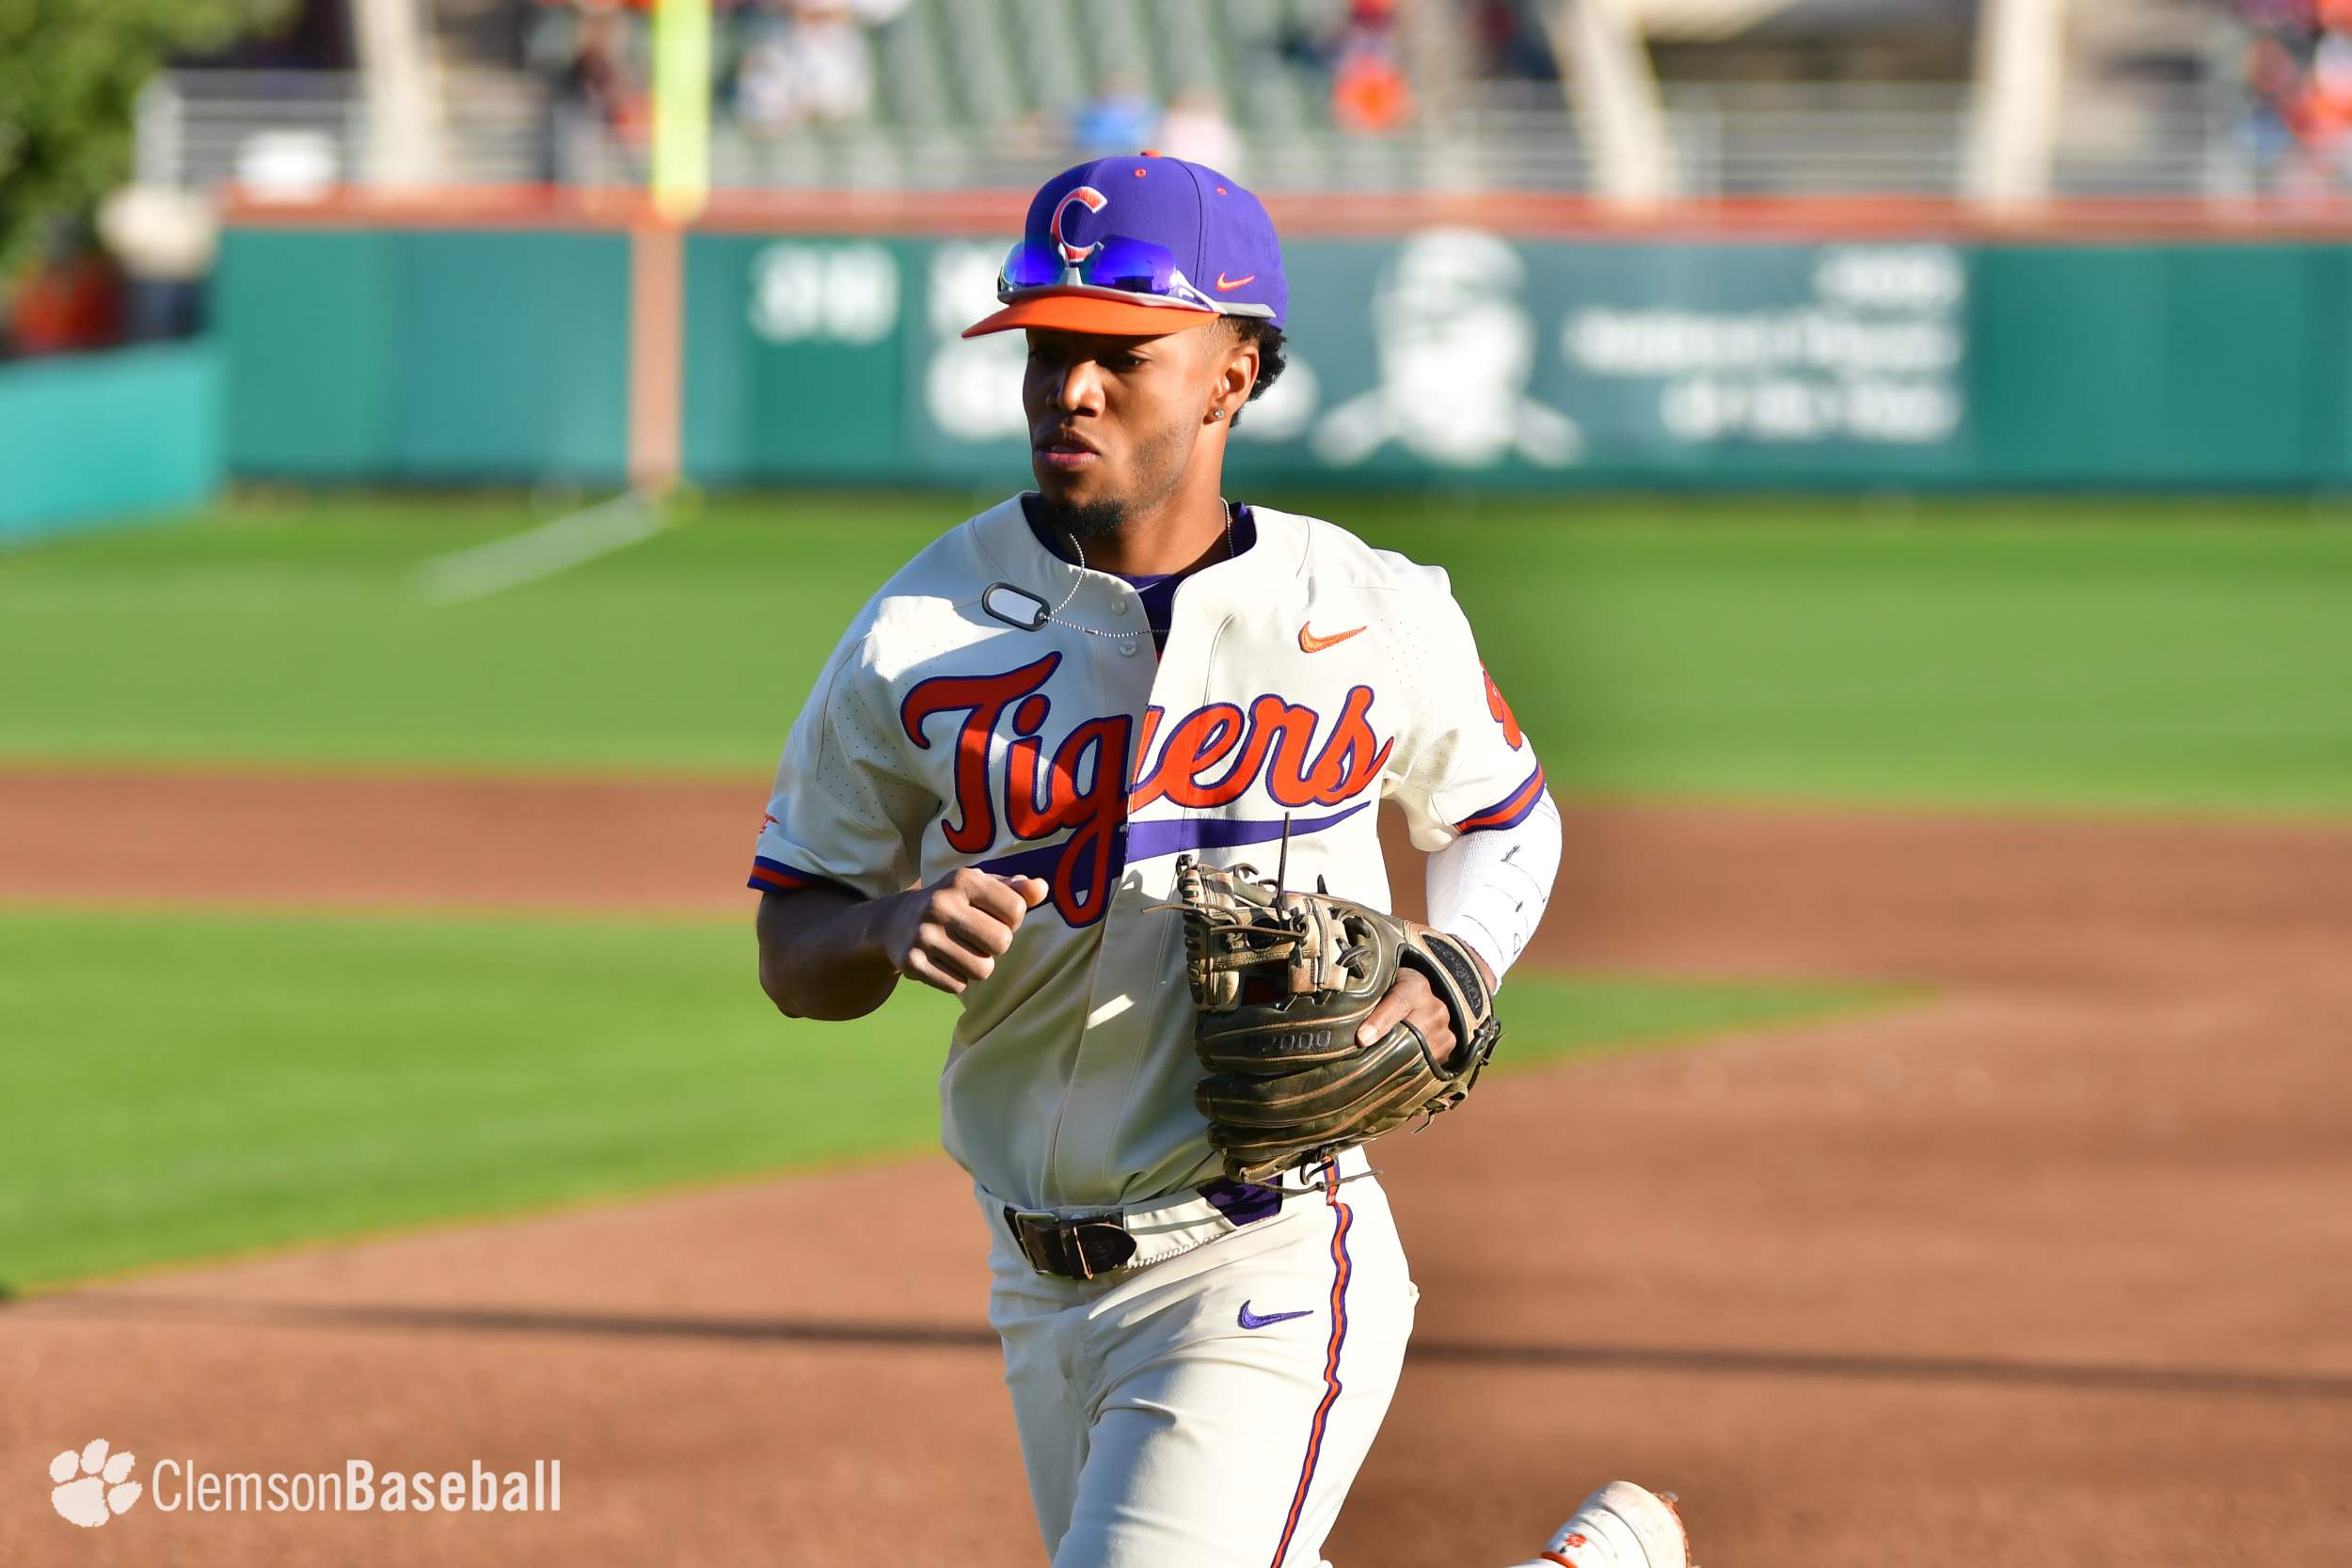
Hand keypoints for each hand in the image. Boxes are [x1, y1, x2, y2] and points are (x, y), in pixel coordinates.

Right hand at [877, 868, 1048, 995]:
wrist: (895, 921)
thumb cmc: (952, 902)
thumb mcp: (979, 887)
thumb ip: (1015, 888)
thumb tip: (1042, 888)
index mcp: (962, 880)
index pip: (1016, 910)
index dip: (1011, 919)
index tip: (993, 916)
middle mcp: (941, 904)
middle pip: (1002, 943)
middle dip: (996, 946)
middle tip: (978, 938)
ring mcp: (924, 935)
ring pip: (982, 969)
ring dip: (978, 965)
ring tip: (961, 950)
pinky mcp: (912, 963)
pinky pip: (958, 986)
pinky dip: (957, 979)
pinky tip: (944, 962)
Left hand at [1355, 946, 1495, 1066]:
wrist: (1428, 995)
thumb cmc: (1394, 988)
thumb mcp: (1383, 981)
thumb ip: (1367, 992)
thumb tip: (1339, 1011)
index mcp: (1415, 986)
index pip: (1398, 1003)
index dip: (1379, 1022)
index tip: (1361, 1039)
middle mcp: (1435, 1008)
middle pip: (1409, 1035)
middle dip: (1383, 1049)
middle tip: (1358, 1064)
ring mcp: (1445, 1030)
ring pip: (1418, 1054)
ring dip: (1394, 1063)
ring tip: (1369, 1070)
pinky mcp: (1448, 1049)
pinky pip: (1426, 1065)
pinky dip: (1406, 1070)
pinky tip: (1389, 1073)